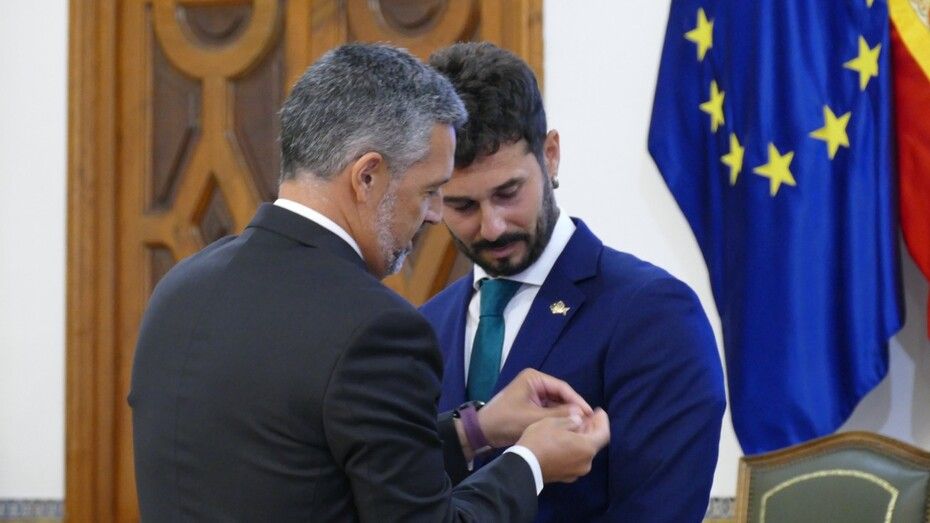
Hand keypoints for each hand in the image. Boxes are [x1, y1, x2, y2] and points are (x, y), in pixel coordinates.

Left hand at [478, 368, 592, 447]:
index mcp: (534, 378)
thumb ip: (558, 415)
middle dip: (573, 408)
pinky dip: (558, 417)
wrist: (483, 431)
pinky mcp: (532, 404)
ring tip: (581, 426)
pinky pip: (549, 409)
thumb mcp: (533, 418)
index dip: (577, 401)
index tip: (590, 414)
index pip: (562, 387)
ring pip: (556, 403)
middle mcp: (535, 382)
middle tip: (588, 422)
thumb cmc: (506, 421)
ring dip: (566, 414)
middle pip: (561, 395)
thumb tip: (581, 414)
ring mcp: (533, 393)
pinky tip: (568, 427)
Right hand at [516, 408, 609, 482]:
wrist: (523, 466)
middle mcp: (586, 462)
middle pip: (594, 443)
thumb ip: (572, 419)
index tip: (599, 411)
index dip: (603, 420)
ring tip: (573, 428)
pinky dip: (574, 449)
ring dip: (582, 439)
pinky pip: (575, 460)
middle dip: (591, 428)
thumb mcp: (555, 422)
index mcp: (586, 447)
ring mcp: (576, 472)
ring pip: (584, 452)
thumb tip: (580, 419)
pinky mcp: (566, 476)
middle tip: (585, 417)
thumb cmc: (540, 441)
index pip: (604, 433)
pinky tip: (565, 442)